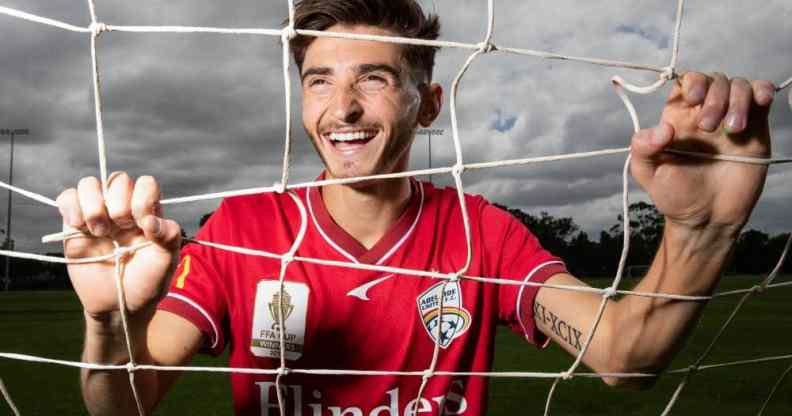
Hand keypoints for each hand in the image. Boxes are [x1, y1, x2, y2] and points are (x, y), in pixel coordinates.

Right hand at [56, 172, 181, 318]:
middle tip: (120, 230)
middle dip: (119, 204)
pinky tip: (79, 227)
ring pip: (90, 184)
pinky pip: (67, 197)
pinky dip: (71, 206)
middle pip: (118, 180)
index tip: (142, 225)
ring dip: (94, 205)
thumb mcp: (166, 261)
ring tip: (99, 231)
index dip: (143, 199)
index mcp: (148, 212)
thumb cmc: (147, 281)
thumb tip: (151, 220)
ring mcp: (98, 214)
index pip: (146, 184)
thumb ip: (168, 236)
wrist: (119, 303)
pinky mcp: (74, 223)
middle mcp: (123, 208)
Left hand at [629, 72, 774, 234]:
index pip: (687, 82)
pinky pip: (761, 97)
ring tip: (732, 130)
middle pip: (715, 81)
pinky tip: (761, 101)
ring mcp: (731, 119)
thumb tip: (663, 128)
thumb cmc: (675, 195)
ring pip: (739, 86)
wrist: (707, 218)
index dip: (693, 82)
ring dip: (738, 99)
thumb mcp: (647, 173)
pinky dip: (762, 91)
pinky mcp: (755, 129)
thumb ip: (643, 147)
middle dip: (714, 97)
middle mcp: (705, 113)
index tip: (693, 97)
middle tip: (709, 129)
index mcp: (678, 117)